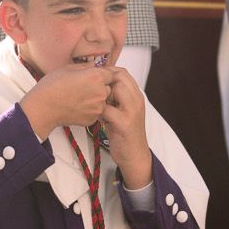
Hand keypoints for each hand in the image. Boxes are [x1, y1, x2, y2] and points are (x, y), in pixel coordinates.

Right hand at [21, 61, 117, 138]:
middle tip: (84, 87)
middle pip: (108, 87)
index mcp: (95, 77)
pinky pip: (96, 111)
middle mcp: (100, 92)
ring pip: (103, 100)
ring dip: (95, 99)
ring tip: (79, 97)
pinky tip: (77, 106)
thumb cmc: (51, 86)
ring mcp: (97, 107)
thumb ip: (85, 66)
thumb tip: (94, 65)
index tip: (96, 76)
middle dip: (100, 86)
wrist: (43, 108)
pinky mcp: (93, 119)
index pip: (111, 74)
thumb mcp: (68, 68)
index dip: (104, 74)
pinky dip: (90, 109)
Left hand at [102, 68, 150, 185]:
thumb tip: (98, 85)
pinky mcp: (124, 124)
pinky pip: (106, 109)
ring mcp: (131, 112)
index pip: (123, 73)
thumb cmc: (124, 133)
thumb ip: (115, 98)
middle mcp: (136, 101)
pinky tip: (94, 116)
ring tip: (93, 103)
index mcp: (137, 96)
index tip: (94, 79)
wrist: (135, 156)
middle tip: (91, 90)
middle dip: (102, 81)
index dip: (107, 72)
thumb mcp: (123, 111)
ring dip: (99, 94)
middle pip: (118, 77)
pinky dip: (97, 110)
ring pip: (113, 90)